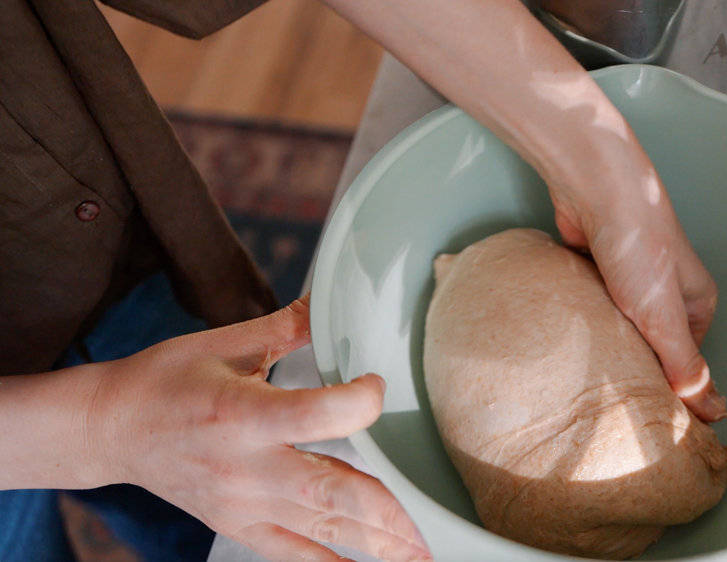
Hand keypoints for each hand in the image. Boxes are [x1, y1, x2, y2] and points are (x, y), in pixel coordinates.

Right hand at [90, 296, 430, 561]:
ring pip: (320, 529)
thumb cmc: (166, 380)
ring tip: (420, 553)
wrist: (110, 429)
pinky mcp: (237, 526)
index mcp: (241, 413)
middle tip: (433, 522)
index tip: (377, 385)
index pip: (315, 414)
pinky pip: (291, 555)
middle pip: (329, 490)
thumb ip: (288, 328)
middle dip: (387, 510)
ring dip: (375, 543)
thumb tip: (334, 298)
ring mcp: (241, 505)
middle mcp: (244, 467)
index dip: (358, 402)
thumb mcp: (223, 343)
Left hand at [550, 157, 726, 422]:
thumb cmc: (639, 246)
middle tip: (610, 395)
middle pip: (652, 343)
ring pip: (620, 324)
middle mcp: (667, 289)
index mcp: (696, 302)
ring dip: (607, 339)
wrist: (596, 190)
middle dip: (633, 364)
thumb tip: (709, 411)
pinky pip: (595, 304)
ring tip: (589, 369)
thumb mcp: (665, 318)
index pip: (687, 361)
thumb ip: (684, 366)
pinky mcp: (599, 267)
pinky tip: (573, 335)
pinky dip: (586, 317)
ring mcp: (631, 277)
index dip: (667, 387)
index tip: (645, 413)